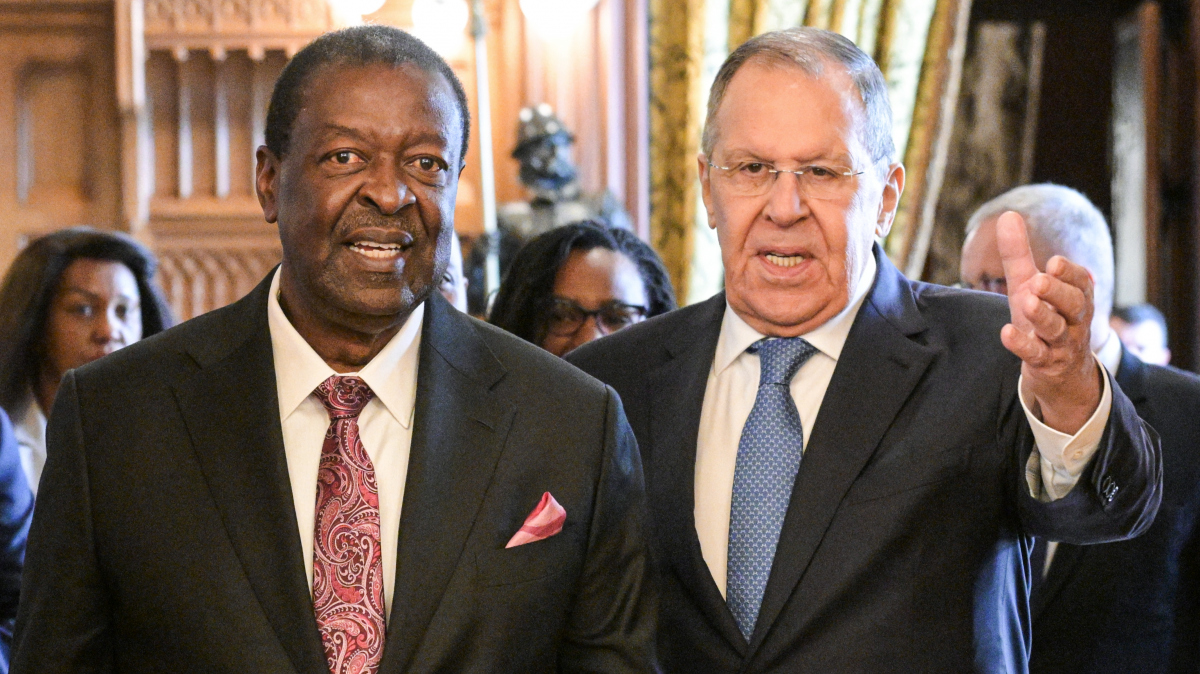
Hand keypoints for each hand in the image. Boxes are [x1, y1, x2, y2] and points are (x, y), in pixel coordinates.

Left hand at [996, 211, 1100, 433]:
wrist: (1060, 373)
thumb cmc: (1044, 319)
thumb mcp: (1028, 285)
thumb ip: (1018, 254)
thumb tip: (1008, 214)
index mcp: (1076, 297)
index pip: (1080, 283)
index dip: (1069, 273)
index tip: (1053, 262)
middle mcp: (1073, 320)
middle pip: (1074, 305)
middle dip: (1058, 292)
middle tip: (1041, 280)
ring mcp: (1061, 344)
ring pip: (1056, 330)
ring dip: (1043, 316)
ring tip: (1027, 302)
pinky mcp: (1045, 365)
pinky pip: (1037, 355)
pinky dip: (1023, 345)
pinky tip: (1007, 333)